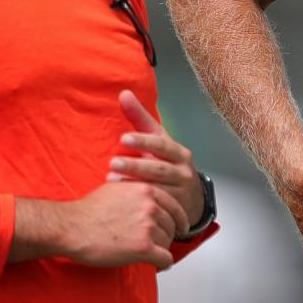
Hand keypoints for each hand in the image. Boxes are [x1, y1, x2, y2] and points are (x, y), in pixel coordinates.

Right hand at [12, 181, 184, 268]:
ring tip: (151, 256)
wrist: (72, 227)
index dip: (179, 218)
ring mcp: (148, 226)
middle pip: (172, 225)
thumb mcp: (116, 188)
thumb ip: (136, 190)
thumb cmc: (87, 211)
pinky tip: (158, 266)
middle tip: (159, 245)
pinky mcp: (143, 247)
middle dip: (167, 236)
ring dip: (161, 250)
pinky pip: (165, 258)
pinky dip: (164, 264)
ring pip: (168, 242)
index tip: (182, 227)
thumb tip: (143, 196)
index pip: (174, 205)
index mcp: (146, 190)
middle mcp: (150, 206)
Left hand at [107, 89, 201, 232]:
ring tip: (111, 179)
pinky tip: (123, 200)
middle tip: (113, 162)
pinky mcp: (175, 209)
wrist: (191, 197)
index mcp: (178, 152)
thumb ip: (139, 118)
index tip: (123, 139)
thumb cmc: (168, 163)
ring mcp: (181, 191)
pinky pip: (158, 205)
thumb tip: (124, 93)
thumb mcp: (157, 140)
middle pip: (159, 167)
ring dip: (133, 184)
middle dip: (135, 165)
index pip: (162, 144)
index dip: (143, 141)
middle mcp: (183, 170)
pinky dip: (141, 202)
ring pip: (158, 187)